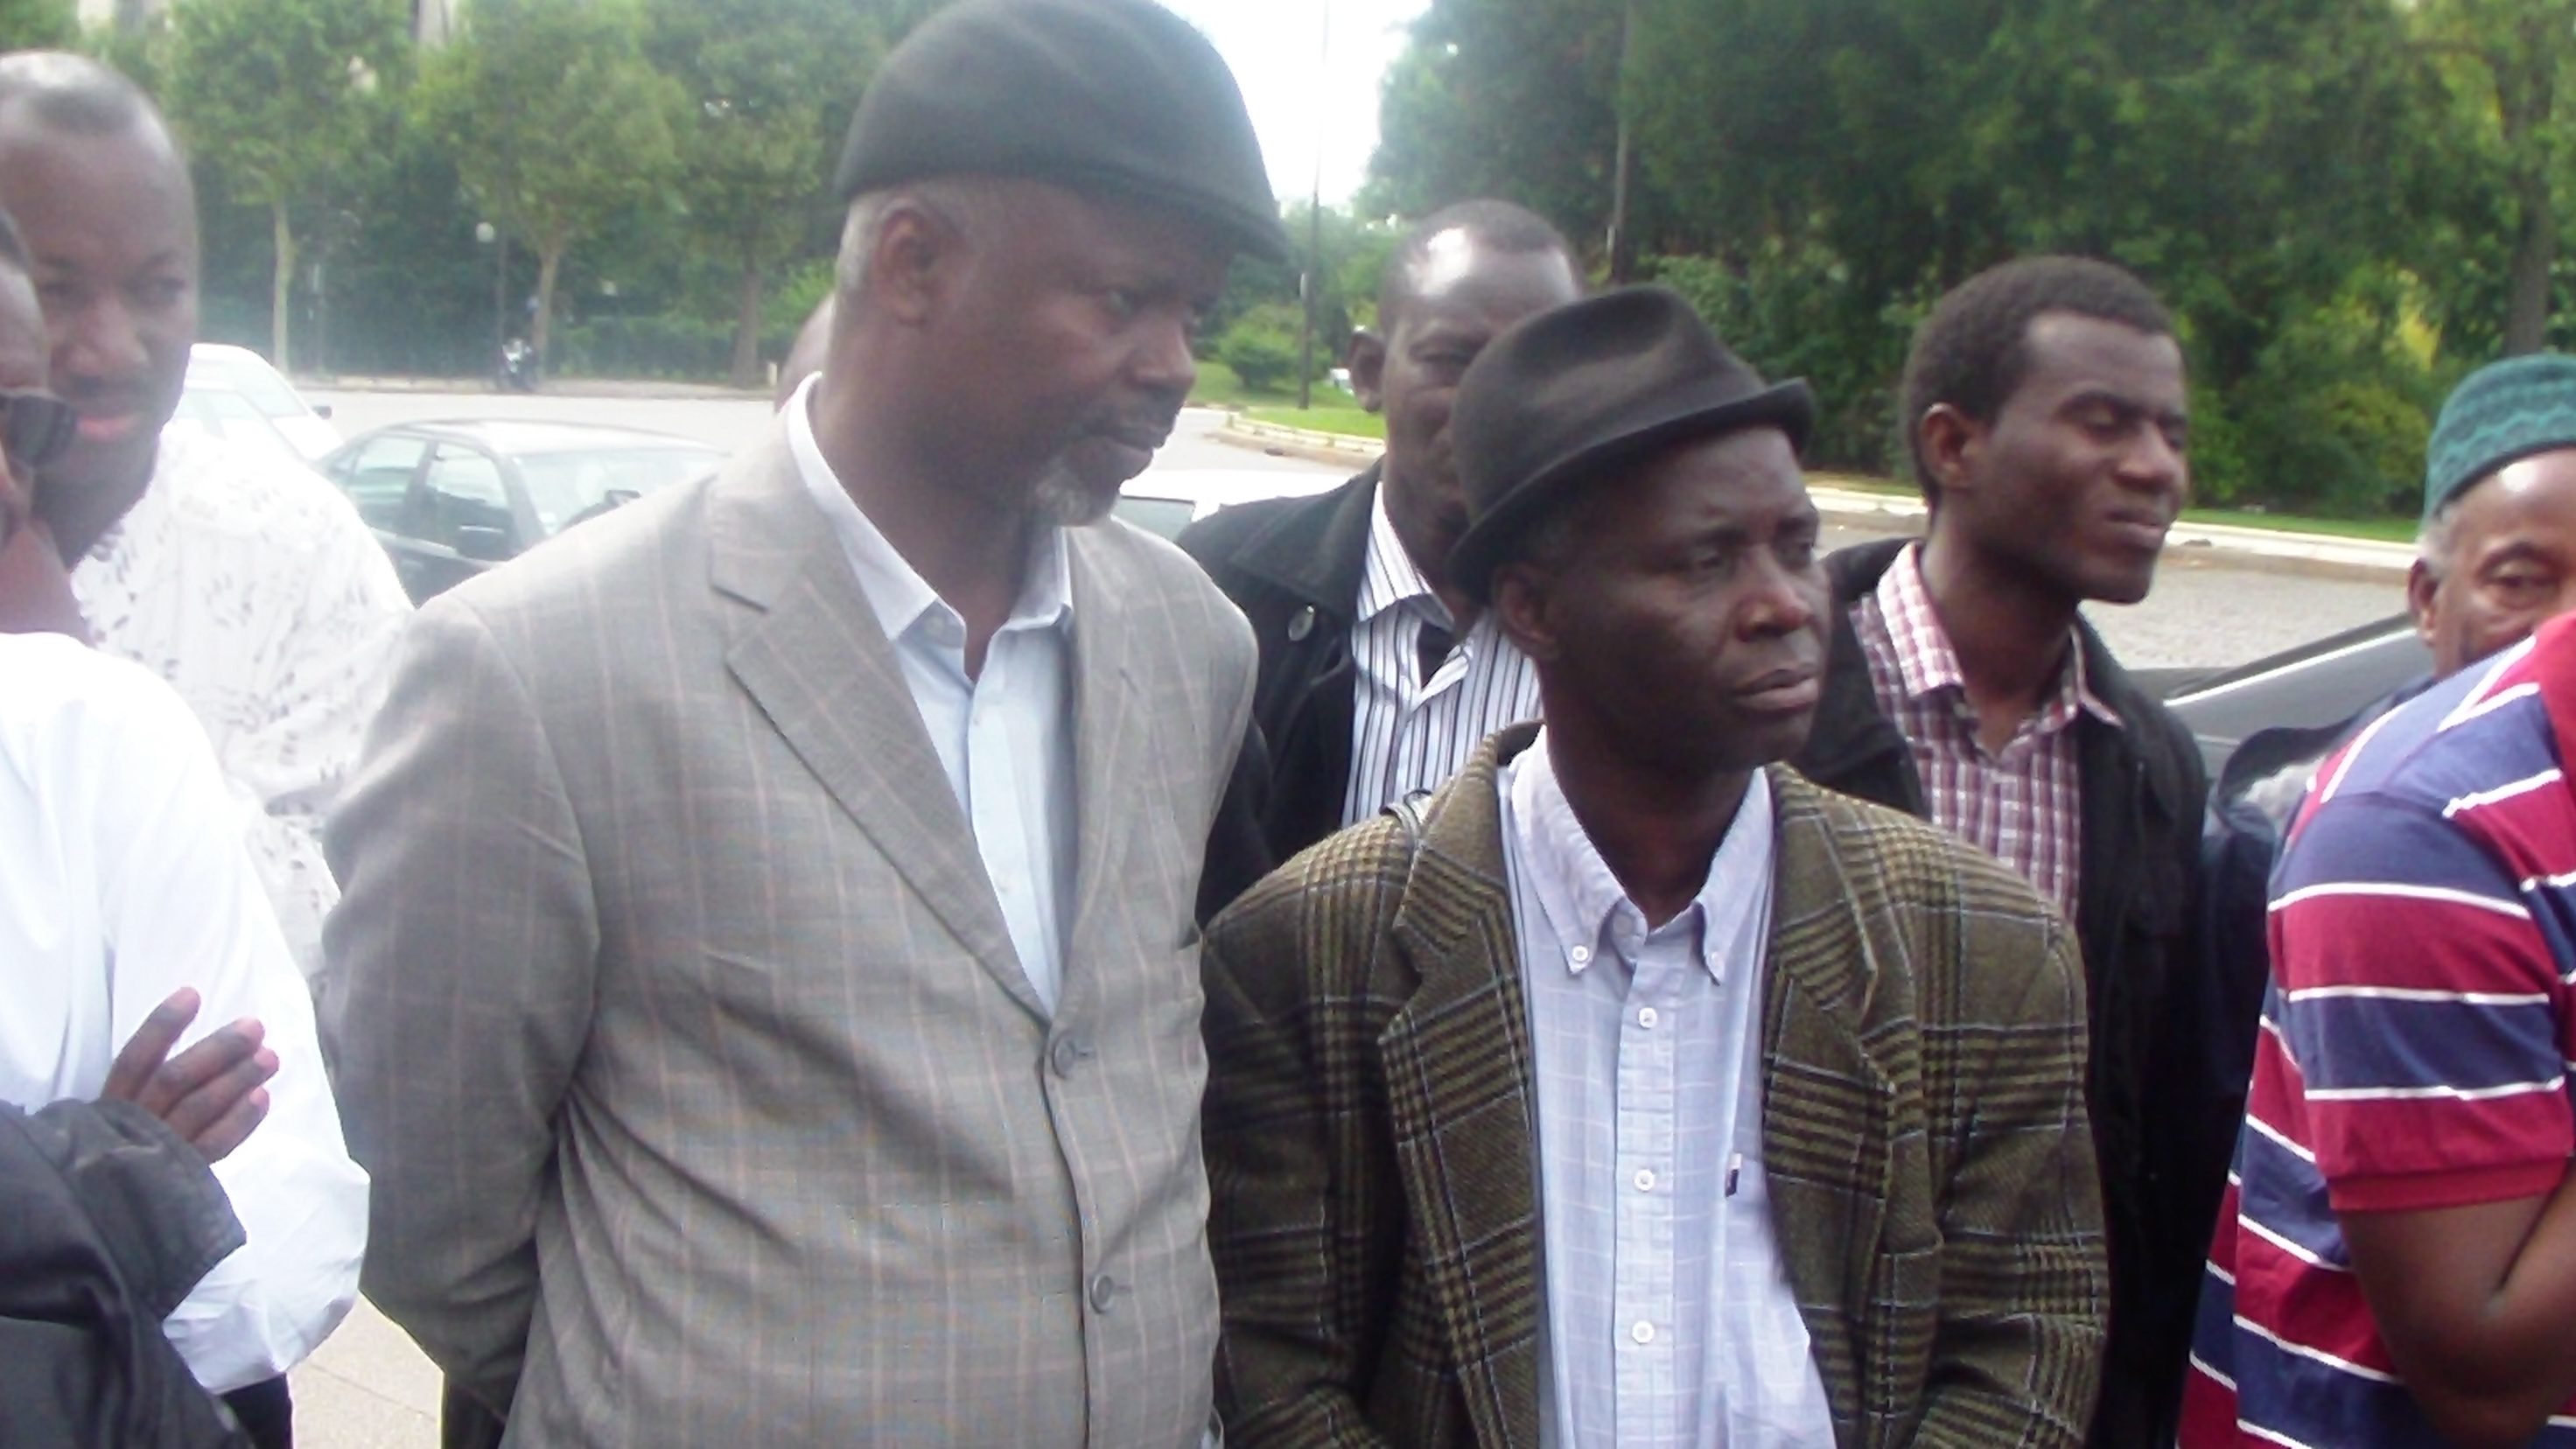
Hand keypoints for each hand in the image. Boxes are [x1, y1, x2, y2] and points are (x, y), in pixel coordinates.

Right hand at [100, 987, 276, 1162]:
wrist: (110, 1215)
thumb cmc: (124, 1151)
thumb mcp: (117, 1120)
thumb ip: (145, 1089)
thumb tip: (201, 1046)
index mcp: (111, 1106)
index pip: (135, 1059)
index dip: (162, 1026)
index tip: (192, 994)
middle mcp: (133, 1126)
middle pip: (176, 1079)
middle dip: (218, 1050)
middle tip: (255, 1027)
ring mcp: (158, 1152)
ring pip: (200, 1108)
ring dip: (238, 1079)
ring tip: (270, 1058)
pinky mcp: (183, 1177)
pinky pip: (216, 1145)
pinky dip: (241, 1120)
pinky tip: (262, 1097)